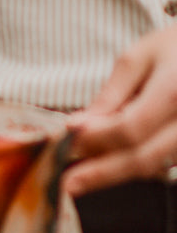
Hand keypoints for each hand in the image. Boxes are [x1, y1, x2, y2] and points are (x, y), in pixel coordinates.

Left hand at [64, 22, 176, 194]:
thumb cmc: (174, 49)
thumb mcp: (138, 59)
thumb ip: (110, 96)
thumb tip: (78, 127)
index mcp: (175, 90)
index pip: (130, 128)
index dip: (96, 139)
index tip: (67, 141)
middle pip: (143, 158)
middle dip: (100, 174)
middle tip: (66, 184)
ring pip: (153, 166)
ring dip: (114, 173)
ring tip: (81, 176)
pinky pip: (163, 163)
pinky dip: (133, 165)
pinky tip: (108, 164)